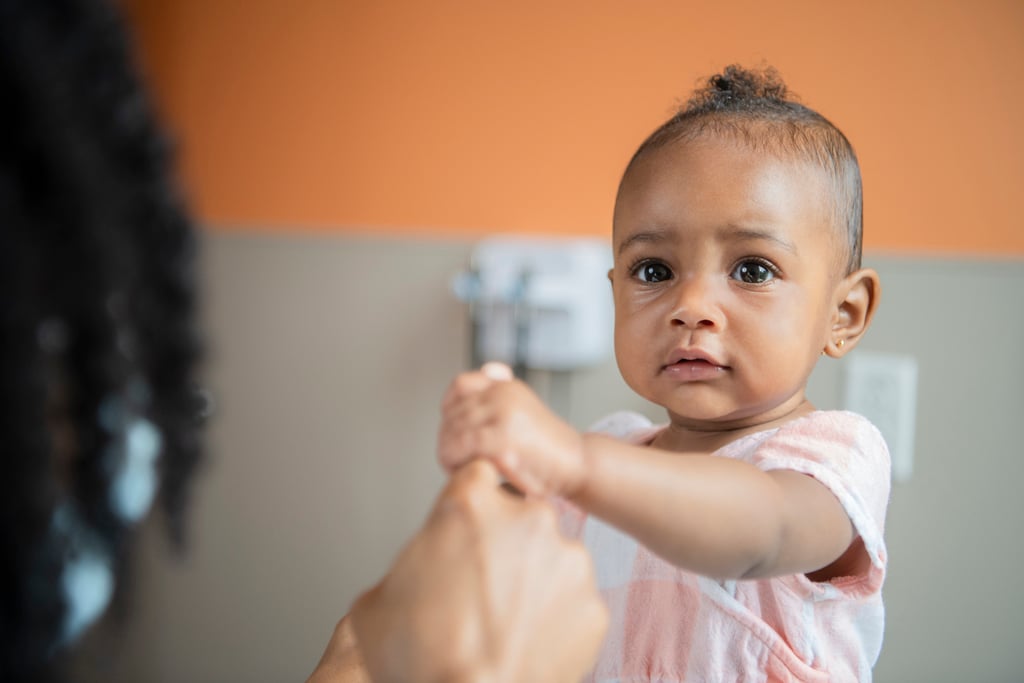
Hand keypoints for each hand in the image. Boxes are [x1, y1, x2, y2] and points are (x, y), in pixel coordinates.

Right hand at [349, 459, 606, 682]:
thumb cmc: (423, 661)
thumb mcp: (379, 597)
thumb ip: (413, 560)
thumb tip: (422, 568)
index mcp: (470, 504)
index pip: (479, 473)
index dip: (471, 501)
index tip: (468, 523)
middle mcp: (526, 518)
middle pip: (519, 514)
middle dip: (503, 542)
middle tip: (478, 586)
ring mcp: (567, 560)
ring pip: (551, 556)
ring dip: (532, 579)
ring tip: (503, 621)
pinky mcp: (594, 603)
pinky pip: (574, 600)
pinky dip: (557, 616)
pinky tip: (528, 640)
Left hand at [438, 362, 586, 496]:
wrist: (579, 465)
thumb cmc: (550, 447)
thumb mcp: (524, 409)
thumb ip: (502, 393)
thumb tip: (488, 369)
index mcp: (507, 387)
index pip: (460, 385)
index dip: (449, 409)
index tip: (453, 430)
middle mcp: (504, 395)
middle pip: (453, 413)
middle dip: (448, 438)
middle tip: (454, 458)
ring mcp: (504, 414)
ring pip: (453, 430)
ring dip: (448, 452)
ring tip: (457, 467)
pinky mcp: (503, 439)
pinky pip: (461, 446)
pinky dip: (455, 461)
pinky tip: (463, 470)